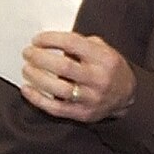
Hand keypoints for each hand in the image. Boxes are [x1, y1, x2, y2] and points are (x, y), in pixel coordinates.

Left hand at [20, 31, 135, 123]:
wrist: (126, 96)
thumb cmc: (109, 69)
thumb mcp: (103, 49)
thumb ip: (80, 43)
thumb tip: (50, 42)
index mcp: (103, 58)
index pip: (72, 44)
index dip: (50, 40)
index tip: (37, 39)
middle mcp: (98, 78)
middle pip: (63, 67)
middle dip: (40, 58)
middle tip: (27, 53)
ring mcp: (90, 98)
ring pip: (58, 89)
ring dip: (37, 77)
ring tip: (26, 69)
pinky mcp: (82, 113)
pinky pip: (55, 108)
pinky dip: (37, 99)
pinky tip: (27, 89)